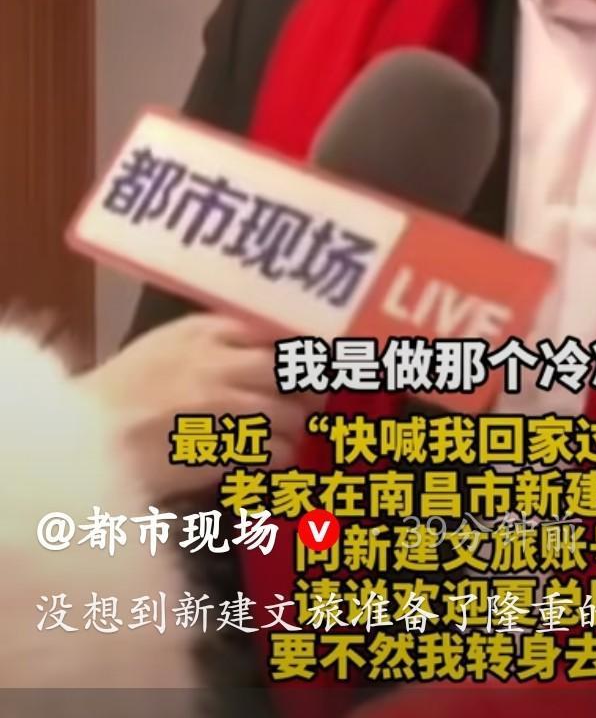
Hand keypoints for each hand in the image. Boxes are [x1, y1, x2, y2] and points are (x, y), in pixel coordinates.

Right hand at [79, 313, 311, 499]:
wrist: (81, 443)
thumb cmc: (120, 394)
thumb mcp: (165, 346)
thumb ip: (215, 339)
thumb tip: (271, 347)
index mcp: (205, 332)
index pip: (278, 330)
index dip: (304, 347)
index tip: (319, 360)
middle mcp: (220, 362)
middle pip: (293, 370)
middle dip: (311, 387)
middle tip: (318, 400)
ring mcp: (221, 408)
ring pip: (290, 414)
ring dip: (296, 428)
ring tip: (292, 437)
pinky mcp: (220, 452)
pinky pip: (274, 453)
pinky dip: (281, 458)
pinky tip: (274, 461)